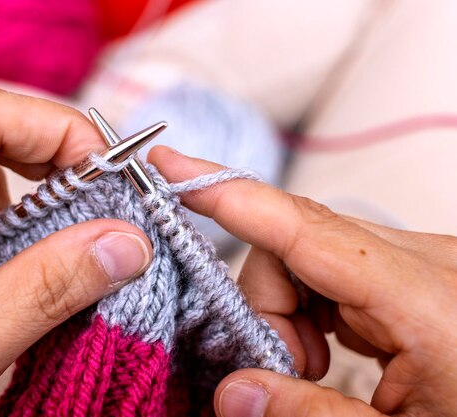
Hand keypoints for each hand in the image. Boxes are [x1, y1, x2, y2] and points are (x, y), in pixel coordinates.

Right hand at [149, 146, 456, 416]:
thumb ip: (309, 414)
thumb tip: (232, 393)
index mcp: (427, 300)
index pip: (305, 227)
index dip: (230, 193)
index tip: (170, 165)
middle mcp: (422, 262)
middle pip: (295, 241)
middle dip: (263, 301)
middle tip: (279, 369)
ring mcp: (417, 261)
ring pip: (306, 252)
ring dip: (287, 309)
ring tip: (310, 369)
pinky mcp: (408, 270)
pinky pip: (330, 267)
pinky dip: (308, 307)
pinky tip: (324, 351)